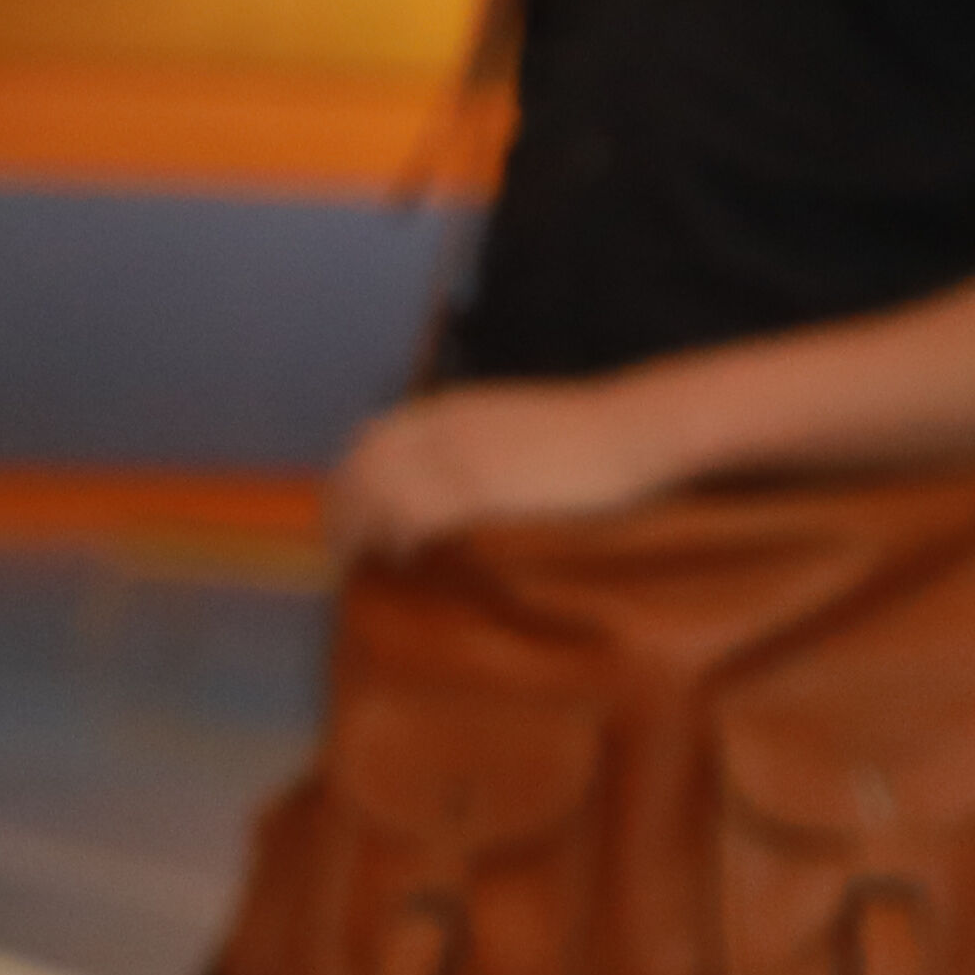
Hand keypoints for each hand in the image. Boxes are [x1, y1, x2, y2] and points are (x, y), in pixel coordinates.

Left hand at [326, 376, 687, 563]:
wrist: (631, 428)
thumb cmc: (590, 436)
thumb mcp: (520, 427)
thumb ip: (484, 443)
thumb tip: (471, 479)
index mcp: (451, 410)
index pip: (371, 438)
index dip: (351, 478)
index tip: (346, 512)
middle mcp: (443, 427)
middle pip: (362, 465)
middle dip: (344, 508)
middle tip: (343, 551)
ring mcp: (456, 455)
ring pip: (377, 491)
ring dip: (362, 529)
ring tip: (365, 564)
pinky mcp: (475, 486)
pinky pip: (409, 512)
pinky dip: (395, 537)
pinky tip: (402, 559)